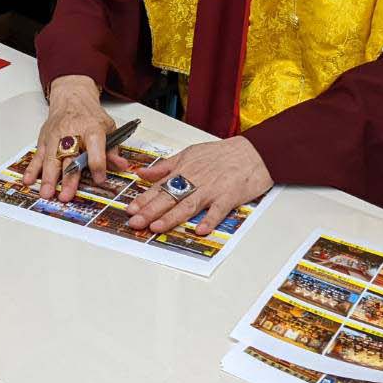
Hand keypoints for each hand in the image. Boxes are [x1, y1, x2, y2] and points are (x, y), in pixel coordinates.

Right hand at [23, 75, 123, 202]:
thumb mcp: (108, 128)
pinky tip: (29, 180)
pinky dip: (32, 169)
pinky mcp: (44, 140)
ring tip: (47, 193)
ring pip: (51, 159)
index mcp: (92, 130)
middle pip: (70, 158)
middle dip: (68, 178)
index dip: (98, 166)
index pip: (96, 150)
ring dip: (48, 178)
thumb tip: (121, 165)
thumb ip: (113, 149)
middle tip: (67, 195)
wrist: (71, 97)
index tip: (100, 179)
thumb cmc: (90, 115)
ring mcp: (56, 137)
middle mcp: (72, 134)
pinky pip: (38, 156)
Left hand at [129, 137, 272, 236]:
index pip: (159, 187)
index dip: (143, 199)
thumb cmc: (221, 154)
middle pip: (169, 197)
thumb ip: (165, 166)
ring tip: (157, 227)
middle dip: (150, 211)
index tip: (130, 210)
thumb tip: (143, 173)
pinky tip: (200, 230)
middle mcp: (194, 180)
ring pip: (188, 205)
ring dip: (172, 217)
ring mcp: (211, 189)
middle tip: (135, 222)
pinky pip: (218, 210)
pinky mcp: (229, 196)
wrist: (252, 152)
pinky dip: (210, 220)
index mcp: (183, 170)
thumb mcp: (189, 153)